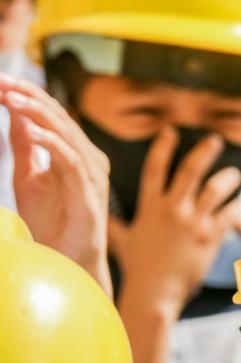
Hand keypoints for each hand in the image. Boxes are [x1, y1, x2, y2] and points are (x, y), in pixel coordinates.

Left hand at [0, 75, 112, 294]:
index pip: (52, 115)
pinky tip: (32, 133)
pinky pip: (72, 162)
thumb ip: (25, 146)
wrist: (65, 263)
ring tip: (12, 99)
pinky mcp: (90, 196)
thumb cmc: (52, 226)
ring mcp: (92, 178)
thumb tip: (15, 112)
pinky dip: (53, 144)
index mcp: (76, 154)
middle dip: (29, 97)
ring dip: (38, 114)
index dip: (27, 96)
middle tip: (2, 83)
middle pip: (60, 118)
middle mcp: (89, 161)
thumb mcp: (29, 177)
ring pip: (68, 135)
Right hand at [109, 126, 240, 316]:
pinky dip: (239, 208)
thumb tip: (101, 216)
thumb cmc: (139, 270)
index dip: (163, 147)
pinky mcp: (210, 237)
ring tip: (236, 174)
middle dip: (204, 152)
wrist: (154, 294)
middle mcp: (172, 209)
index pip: (154, 168)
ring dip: (228, 178)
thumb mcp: (122, 242)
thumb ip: (115, 224)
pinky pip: (230, 215)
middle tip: (215, 140)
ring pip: (215, 189)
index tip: (171, 132)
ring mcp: (192, 222)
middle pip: (190, 171)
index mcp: (150, 207)